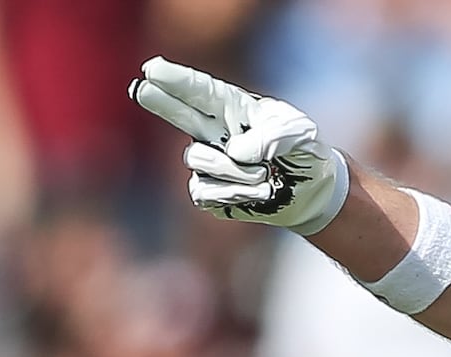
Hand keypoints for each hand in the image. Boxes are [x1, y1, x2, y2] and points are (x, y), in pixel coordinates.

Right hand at [131, 59, 352, 233]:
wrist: (309, 192)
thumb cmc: (302, 152)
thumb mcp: (299, 134)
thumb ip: (272, 135)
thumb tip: (235, 152)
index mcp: (232, 107)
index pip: (200, 90)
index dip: (175, 80)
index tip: (153, 69)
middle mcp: (213, 131)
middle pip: (178, 113)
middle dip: (160, 101)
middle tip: (141, 88)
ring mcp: (209, 161)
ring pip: (200, 161)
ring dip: (236, 171)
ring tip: (266, 174)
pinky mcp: (209, 192)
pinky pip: (206, 192)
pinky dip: (236, 194)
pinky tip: (259, 192)